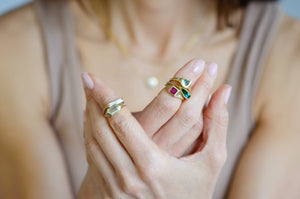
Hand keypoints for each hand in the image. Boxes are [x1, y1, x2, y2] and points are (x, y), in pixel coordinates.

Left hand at [80, 62, 230, 197]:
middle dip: (93, 101)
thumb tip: (224, 90)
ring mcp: (116, 186)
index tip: (93, 77)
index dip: (106, 97)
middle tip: (87, 78)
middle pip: (102, 130)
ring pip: (93, 143)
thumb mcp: (212, 161)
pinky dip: (89, 134)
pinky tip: (90, 118)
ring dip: (89, 116)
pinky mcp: (109, 190)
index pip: (121, 122)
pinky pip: (93, 157)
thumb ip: (217, 124)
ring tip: (89, 94)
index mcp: (154, 165)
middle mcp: (129, 176)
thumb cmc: (196, 193)